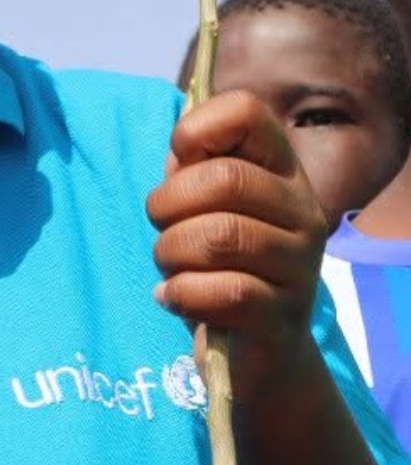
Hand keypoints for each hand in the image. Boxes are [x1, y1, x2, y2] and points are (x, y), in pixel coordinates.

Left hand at [146, 90, 328, 402]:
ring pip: (218, 237)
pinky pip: (222, 292)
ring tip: (171, 267)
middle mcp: (302, 211)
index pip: (246, 112)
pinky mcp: (284, 316)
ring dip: (170, 253)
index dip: (195, 130)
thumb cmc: (218, 264)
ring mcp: (300, 265)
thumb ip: (191, 166)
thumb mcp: (200, 207)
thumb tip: (182, 138)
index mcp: (280, 171)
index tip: (179, 165)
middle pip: (222, 179)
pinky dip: (181, 294)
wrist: (253, 352)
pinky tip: (175, 299)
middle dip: (166, 205)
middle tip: (162, 228)